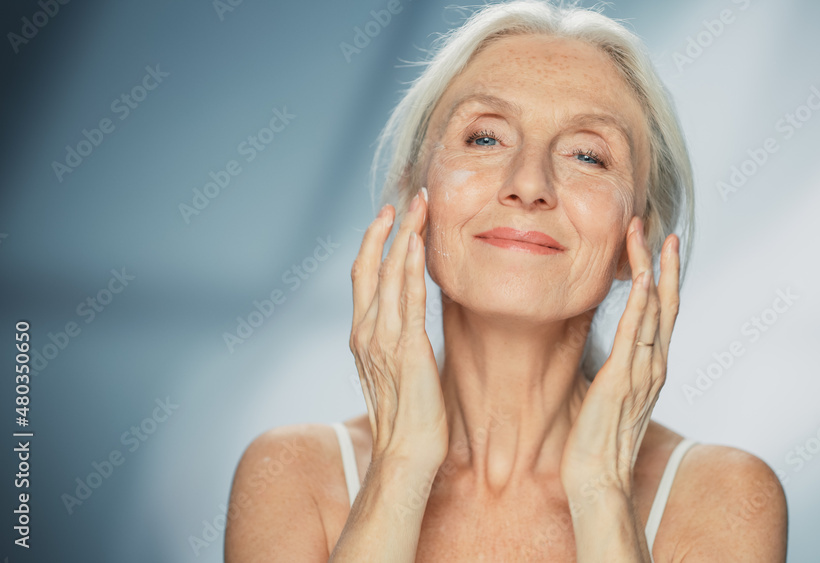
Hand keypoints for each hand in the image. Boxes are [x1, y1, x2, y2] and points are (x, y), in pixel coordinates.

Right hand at [349, 189, 447, 470]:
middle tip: (406, 199)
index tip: (392, 219)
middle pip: (369, 265)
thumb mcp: (397, 371)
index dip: (374, 244)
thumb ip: (399, 344)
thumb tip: (413, 327)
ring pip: (388, 273)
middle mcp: (365, 332)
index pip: (363, 277)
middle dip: (386, 228)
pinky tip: (419, 242)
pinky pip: (406, 297)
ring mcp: (382, 338)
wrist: (405, 453)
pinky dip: (410, 266)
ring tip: (420, 206)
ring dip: (404, 235)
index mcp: (362, 336)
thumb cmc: (408, 418)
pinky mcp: (406, 348)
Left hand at [560, 216, 680, 494]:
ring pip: (654, 309)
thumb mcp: (608, 397)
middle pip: (665, 303)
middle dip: (662, 264)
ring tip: (647, 236)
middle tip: (658, 228)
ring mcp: (642, 372)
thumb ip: (614, 373)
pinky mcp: (621, 380)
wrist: (597, 481)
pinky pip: (635, 334)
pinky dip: (641, 304)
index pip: (662, 314)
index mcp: (651, 368)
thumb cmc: (597, 443)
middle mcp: (654, 366)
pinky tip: (641, 277)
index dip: (663, 279)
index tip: (658, 248)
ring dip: (650, 269)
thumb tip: (604, 356)